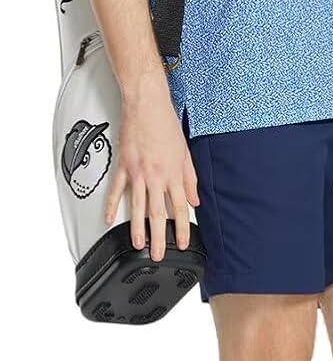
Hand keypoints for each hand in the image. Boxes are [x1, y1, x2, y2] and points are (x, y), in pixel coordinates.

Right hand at [103, 70, 199, 258]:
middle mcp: (156, 176)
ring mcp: (138, 173)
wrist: (147, 105)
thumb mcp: (186, 153)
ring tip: (138, 245)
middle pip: (158, 213)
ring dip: (137, 229)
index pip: (179, 208)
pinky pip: (116, 191)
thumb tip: (194, 200)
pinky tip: (109, 220)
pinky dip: (111, 207)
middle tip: (158, 255)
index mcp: (174, 174)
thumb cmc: (166, 125)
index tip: (182, 243)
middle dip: (159, 237)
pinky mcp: (124, 166)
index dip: (182, 228)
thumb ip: (190, 179)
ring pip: (137, 207)